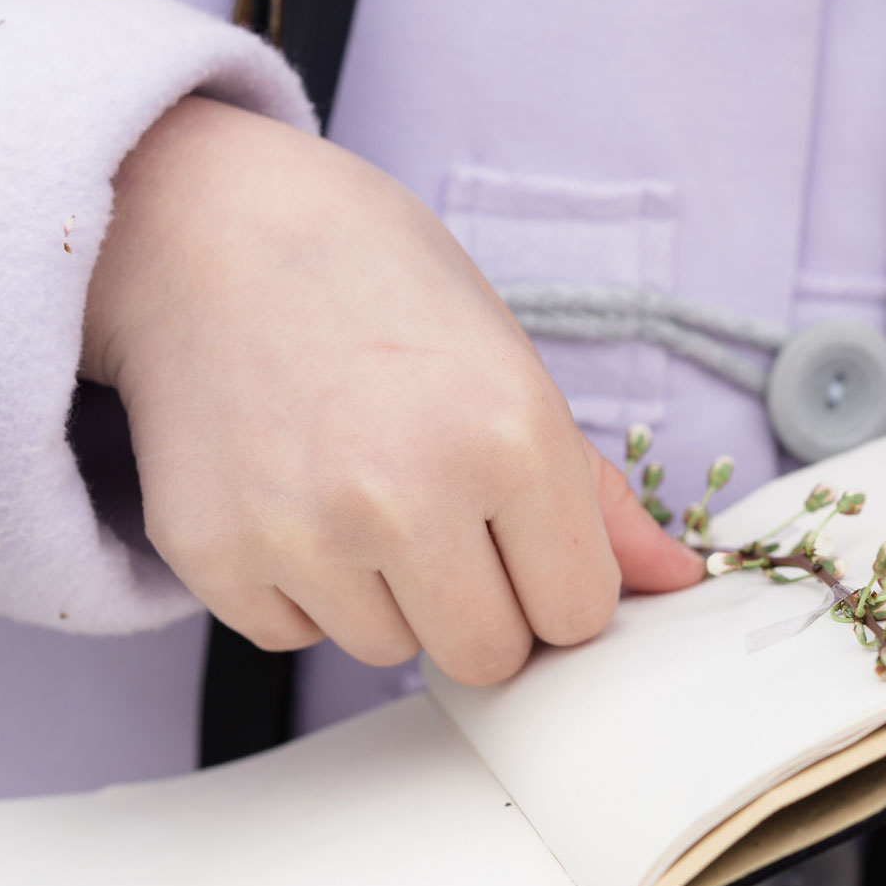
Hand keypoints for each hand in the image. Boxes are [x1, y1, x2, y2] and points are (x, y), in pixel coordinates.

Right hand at [84, 97, 701, 684]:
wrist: (206, 228)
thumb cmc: (374, 283)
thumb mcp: (509, 364)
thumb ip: (592, 492)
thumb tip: (679, 577)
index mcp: (509, 438)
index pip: (578, 613)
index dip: (557, 583)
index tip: (526, 538)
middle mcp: (408, 495)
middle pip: (489, 656)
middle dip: (481, 606)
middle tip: (442, 517)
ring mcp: (303, 532)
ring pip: (390, 651)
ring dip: (387, 596)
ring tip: (356, 486)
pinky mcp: (216, 555)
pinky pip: (294, 638)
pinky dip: (301, 589)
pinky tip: (291, 494)